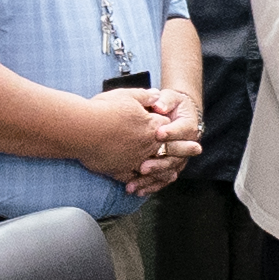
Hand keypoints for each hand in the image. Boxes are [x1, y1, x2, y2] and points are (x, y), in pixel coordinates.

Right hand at [78, 85, 194, 188]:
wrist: (81, 129)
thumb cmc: (102, 110)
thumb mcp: (126, 95)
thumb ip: (145, 96)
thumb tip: (156, 94)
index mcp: (151, 125)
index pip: (166, 126)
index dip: (172, 126)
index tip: (184, 129)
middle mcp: (146, 144)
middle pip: (169, 147)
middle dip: (184, 148)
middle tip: (197, 149)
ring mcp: (134, 159)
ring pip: (154, 166)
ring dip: (164, 170)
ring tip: (173, 174)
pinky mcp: (119, 170)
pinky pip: (133, 178)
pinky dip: (139, 182)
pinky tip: (143, 185)